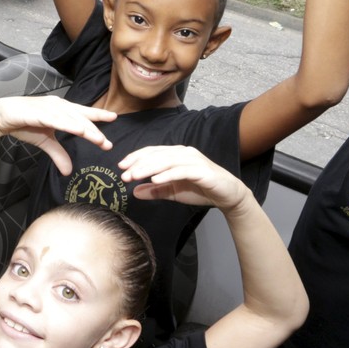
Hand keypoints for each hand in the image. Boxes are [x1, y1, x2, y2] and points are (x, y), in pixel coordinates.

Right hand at [0, 96, 115, 175]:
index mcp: (61, 110)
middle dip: (95, 131)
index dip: (98, 115)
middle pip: (80, 118)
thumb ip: (58, 154)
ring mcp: (48, 108)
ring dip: (85, 128)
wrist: (0, 116)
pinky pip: (55, 119)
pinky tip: (78, 129)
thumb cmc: (24, 124)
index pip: (83, 113)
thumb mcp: (45, 141)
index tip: (114, 118)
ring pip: (71, 118)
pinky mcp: (37, 112)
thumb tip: (68, 172)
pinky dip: (67, 123)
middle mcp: (57, 106)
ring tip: (97, 139)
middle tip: (106, 143)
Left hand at [118, 145, 253, 209]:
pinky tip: (155, 180)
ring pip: (167, 161)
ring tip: (135, 176)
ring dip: (149, 168)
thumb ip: (155, 191)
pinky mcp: (202, 171)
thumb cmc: (200, 190)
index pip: (152, 152)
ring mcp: (194, 160)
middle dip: (138, 164)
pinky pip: (181, 171)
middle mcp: (184, 153)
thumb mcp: (173, 192)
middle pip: (157, 155)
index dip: (136, 158)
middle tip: (124, 174)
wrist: (227, 195)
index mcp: (176, 154)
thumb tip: (134, 192)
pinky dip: (167, 174)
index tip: (121, 166)